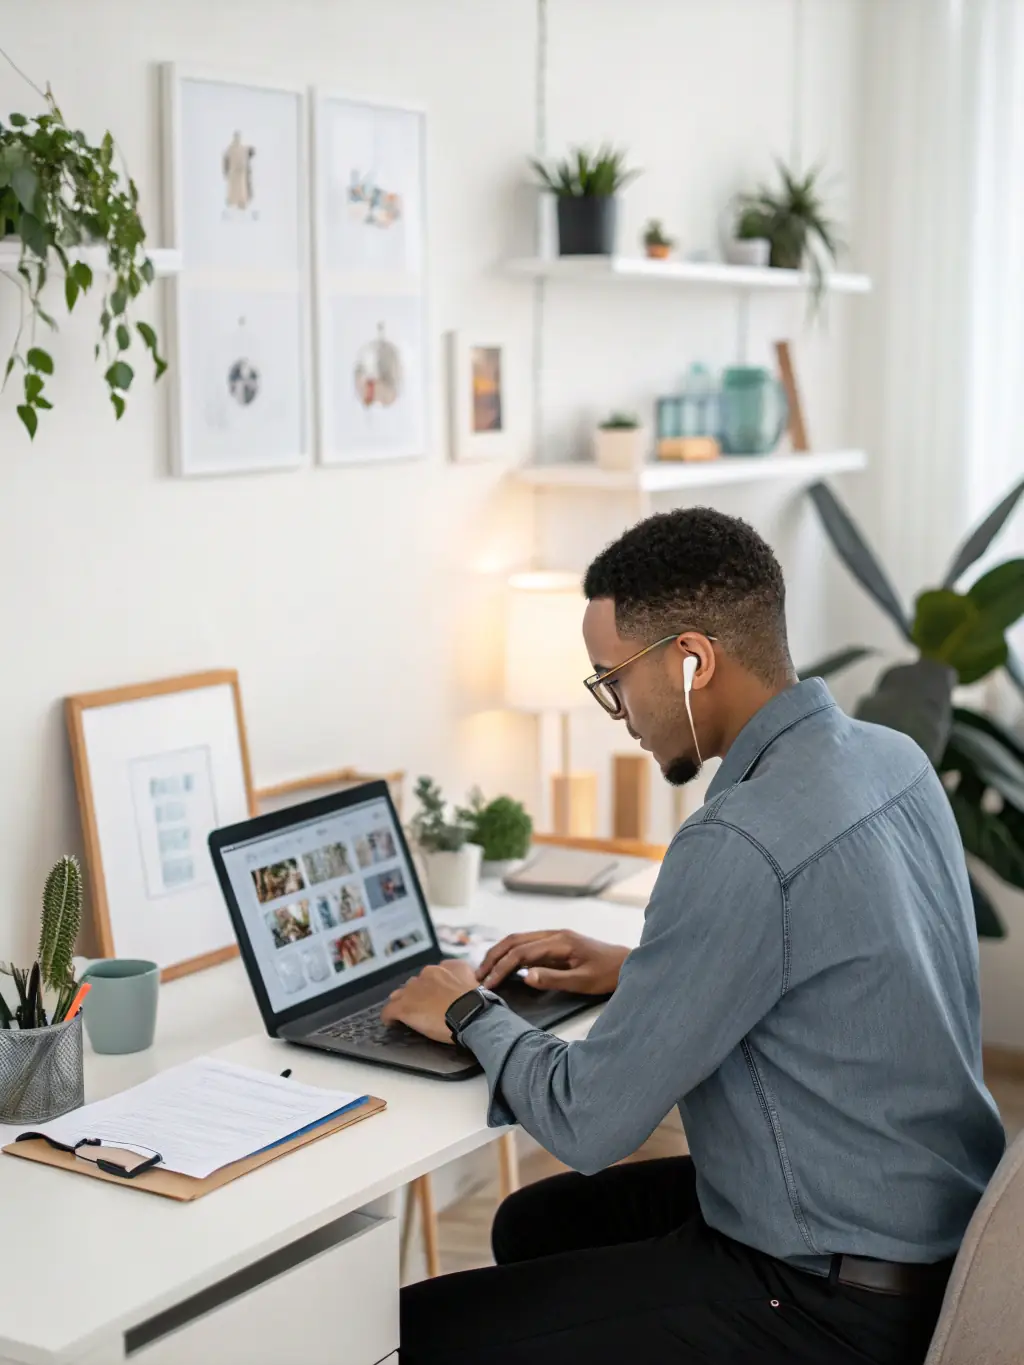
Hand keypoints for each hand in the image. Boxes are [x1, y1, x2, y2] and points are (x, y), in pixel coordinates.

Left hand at [380, 959, 478, 1043]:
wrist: (469, 1013)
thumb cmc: (474, 1001)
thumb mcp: (472, 979)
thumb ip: (463, 974)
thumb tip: (462, 977)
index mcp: (442, 968)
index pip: (430, 976)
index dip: (431, 988)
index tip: (434, 997)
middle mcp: (425, 975)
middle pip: (414, 985)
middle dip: (417, 995)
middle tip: (424, 1008)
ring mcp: (412, 991)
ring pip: (400, 995)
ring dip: (403, 1003)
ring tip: (407, 1014)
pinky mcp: (403, 1007)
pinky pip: (389, 1011)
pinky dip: (389, 1017)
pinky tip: (391, 1022)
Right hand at [477, 930, 628, 995]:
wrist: (626, 963)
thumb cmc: (607, 974)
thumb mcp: (582, 981)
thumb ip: (553, 979)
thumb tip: (525, 976)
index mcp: (559, 941)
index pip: (521, 952)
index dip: (501, 967)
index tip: (488, 984)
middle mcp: (554, 934)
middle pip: (514, 940)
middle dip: (493, 957)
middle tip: (478, 976)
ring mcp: (554, 937)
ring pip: (519, 940)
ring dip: (500, 954)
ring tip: (485, 971)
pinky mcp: (556, 943)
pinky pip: (527, 945)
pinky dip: (511, 954)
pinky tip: (504, 966)